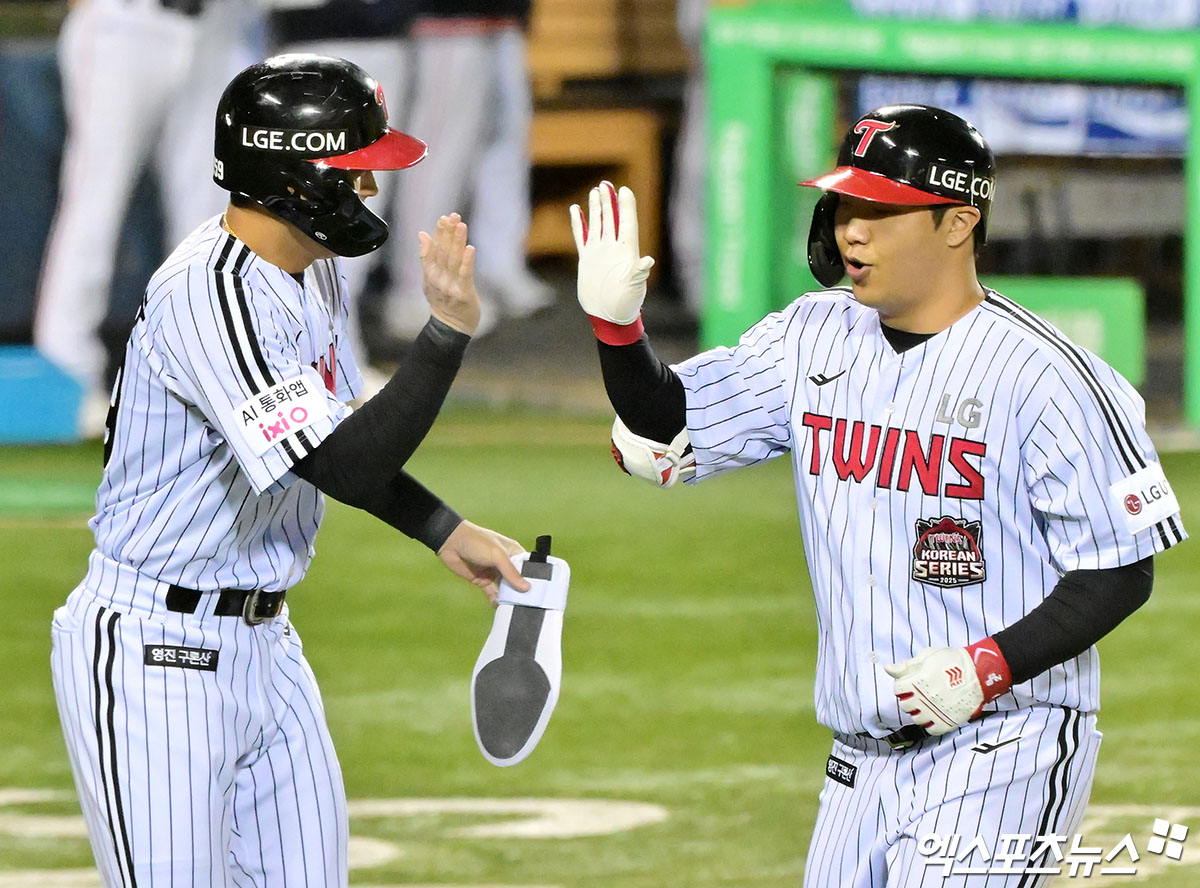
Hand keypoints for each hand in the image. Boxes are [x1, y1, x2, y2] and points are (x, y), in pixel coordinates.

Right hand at [419, 213, 480, 334]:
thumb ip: (427, 256)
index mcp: (429, 273)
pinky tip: (470, 248)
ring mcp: (449, 287)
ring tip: (461, 226)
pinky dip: (467, 261)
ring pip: (453, 260)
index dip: (439, 232)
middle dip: (448, 233)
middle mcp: (437, 279)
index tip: (445, 217)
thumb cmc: (443, 300)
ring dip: (457, 242)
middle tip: (454, 216)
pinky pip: (465, 275)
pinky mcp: (463, 294)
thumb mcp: (430, 278)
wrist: (451, 328)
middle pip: (442, 252)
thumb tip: (422, 234)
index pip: (433, 248)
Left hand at [436, 520, 530, 603]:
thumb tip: (526, 588)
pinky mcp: (482, 581)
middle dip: (522, 591)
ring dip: (510, 597)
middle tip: (531, 605)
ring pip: (506, 588)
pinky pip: (492, 593)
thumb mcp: (497, 555)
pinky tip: (500, 607)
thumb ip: (511, 572)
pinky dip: (496, 600)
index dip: (534, 579)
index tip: (541, 592)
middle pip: (518, 580)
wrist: (450, 543)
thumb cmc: (476, 542)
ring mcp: (494, 573)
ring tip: (517, 609)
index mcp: (513, 552)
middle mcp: (506, 563)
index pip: (528, 567)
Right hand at [569, 181, 654, 340]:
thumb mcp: (635, 287)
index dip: (626, 206)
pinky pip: (582, 236)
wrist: (609, 315)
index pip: (627, 223)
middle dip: (610, 201)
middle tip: (607, 184)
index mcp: (627, 251)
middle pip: (612, 218)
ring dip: (596, 208)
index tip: (624, 190)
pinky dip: (579, 224)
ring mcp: (599, 252)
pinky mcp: (587, 259)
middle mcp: (613, 248)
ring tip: (595, 191)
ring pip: (597, 224)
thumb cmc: (626, 303)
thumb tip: (648, 260)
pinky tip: (575, 210)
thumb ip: (639, 273)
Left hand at [884, 639, 1011, 735]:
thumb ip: (907, 665)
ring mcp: (935, 712)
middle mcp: (923, 698)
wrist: (979, 672)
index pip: (897, 689)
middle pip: (904, 706)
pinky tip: (936, 715)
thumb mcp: (927, 656)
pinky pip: (932, 730)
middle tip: (919, 695)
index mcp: (916, 681)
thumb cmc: (953, 661)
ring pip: (917, 719)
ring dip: (919, 713)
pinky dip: (931, 724)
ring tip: (928, 705)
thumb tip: (888, 669)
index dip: (902, 686)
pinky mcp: (948, 721)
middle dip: (909, 700)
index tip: (910, 684)